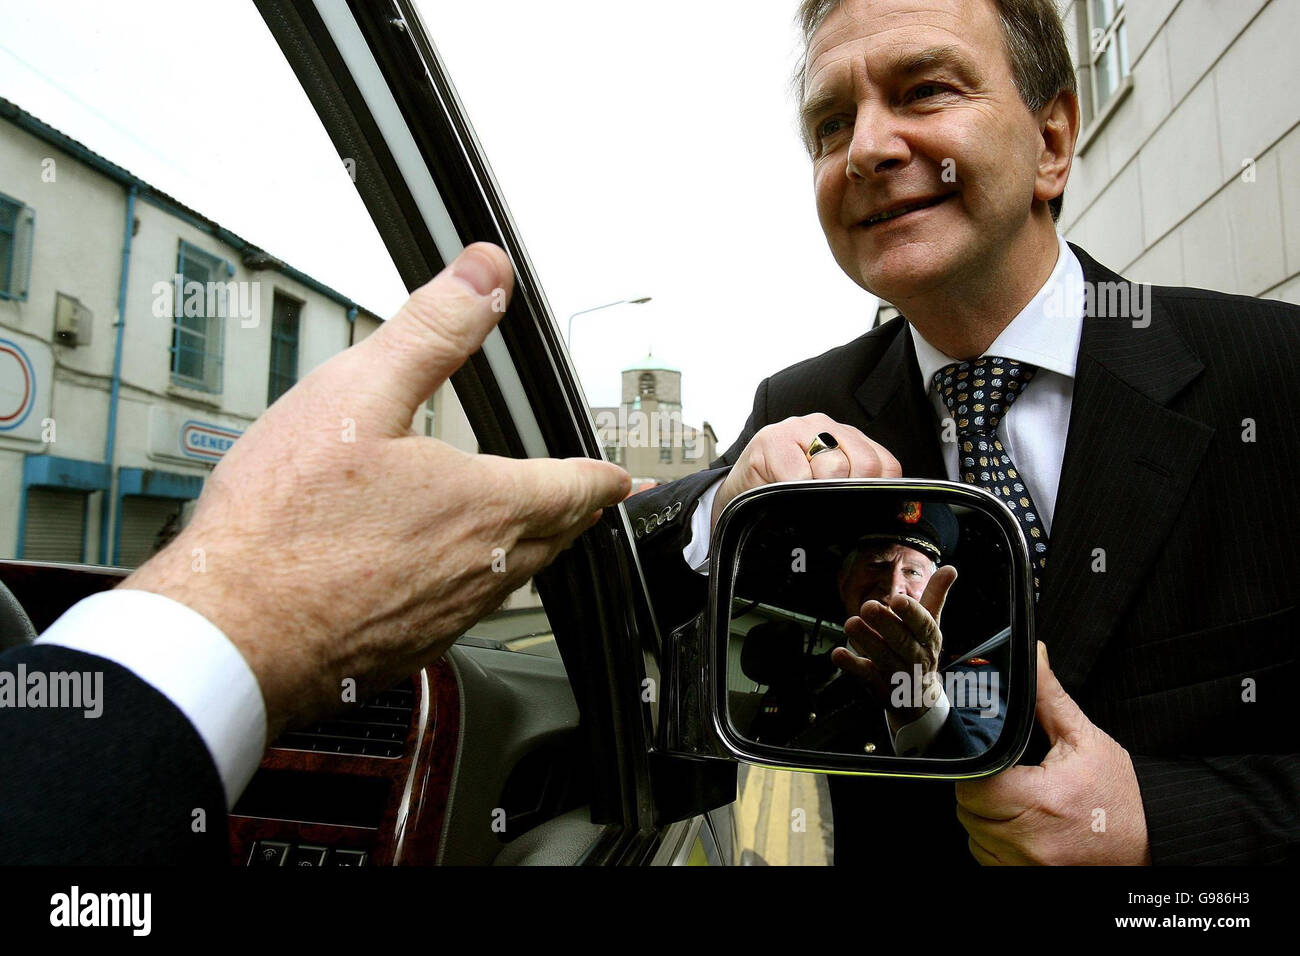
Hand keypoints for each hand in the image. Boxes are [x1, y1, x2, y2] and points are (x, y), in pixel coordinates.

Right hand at [123, 244, 630, 740]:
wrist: (229, 633)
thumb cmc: (281, 525)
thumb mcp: (357, 396)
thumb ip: (431, 330)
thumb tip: (485, 275)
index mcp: (487, 506)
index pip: (577, 487)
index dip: (604, 475)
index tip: (621, 476)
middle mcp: (482, 569)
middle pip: (557, 537)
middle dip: (576, 512)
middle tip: (588, 500)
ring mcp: (449, 615)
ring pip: (516, 578)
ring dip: (533, 547)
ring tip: (530, 528)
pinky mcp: (411, 647)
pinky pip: (468, 611)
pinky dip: (477, 583)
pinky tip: (446, 574)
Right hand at [710, 414, 900, 530]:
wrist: (739, 492)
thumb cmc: (785, 492)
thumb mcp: (826, 489)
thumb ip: (853, 491)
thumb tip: (882, 518)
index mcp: (847, 438)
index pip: (884, 464)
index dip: (875, 492)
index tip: (857, 508)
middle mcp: (826, 427)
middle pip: (864, 464)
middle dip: (848, 493)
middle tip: (827, 505)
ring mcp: (798, 428)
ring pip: (834, 467)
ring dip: (819, 492)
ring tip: (802, 495)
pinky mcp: (771, 439)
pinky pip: (798, 474)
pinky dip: (794, 492)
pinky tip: (783, 491)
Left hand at [832, 566, 956, 724]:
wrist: (919, 697)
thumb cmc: (922, 650)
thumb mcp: (931, 624)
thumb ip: (936, 596)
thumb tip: (951, 568)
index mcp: (930, 639)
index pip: (924, 626)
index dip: (912, 613)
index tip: (899, 600)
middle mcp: (916, 658)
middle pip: (902, 641)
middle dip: (885, 624)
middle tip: (868, 606)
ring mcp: (898, 674)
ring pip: (883, 658)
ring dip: (867, 641)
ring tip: (850, 623)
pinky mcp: (879, 686)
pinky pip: (866, 676)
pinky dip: (852, 665)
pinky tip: (838, 653)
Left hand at [955, 642, 1150, 864]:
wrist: (1153, 846)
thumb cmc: (1123, 802)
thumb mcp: (1087, 741)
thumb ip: (1049, 697)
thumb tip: (1031, 656)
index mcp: (1041, 802)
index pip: (973, 784)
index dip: (977, 767)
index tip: (994, 759)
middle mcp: (1028, 842)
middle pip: (968, 808)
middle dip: (981, 786)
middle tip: (1011, 776)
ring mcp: (1024, 867)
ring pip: (973, 833)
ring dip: (986, 815)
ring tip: (1019, 800)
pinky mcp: (1024, 880)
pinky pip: (986, 856)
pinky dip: (995, 839)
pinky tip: (1021, 824)